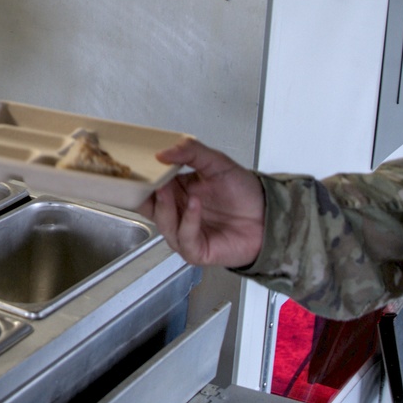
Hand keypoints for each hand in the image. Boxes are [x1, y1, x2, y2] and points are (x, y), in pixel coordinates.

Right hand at [140, 138, 265, 267]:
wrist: (267, 215)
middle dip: (144, 194)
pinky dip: (187, 221)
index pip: (147, 188)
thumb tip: (163, 152)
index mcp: (175, 192)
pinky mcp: (196, 250)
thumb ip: (191, 152)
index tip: (135, 165)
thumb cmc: (243, 193)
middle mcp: (176, 214)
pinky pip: (184, 238)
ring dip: (165, 206)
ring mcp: (184, 233)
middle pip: (148, 208)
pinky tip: (194, 205)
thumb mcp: (217, 163)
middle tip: (146, 178)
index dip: (139, 179)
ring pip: (163, 224)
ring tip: (168, 189)